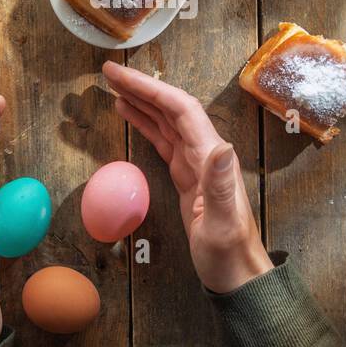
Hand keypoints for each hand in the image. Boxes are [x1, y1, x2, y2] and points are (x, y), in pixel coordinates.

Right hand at [102, 62, 272, 293]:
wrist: (236, 275)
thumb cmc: (229, 253)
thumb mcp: (222, 223)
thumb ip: (220, 184)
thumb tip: (222, 144)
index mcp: (211, 156)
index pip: (180, 110)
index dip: (150, 88)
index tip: (120, 75)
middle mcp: (205, 152)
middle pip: (171, 108)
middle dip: (142, 87)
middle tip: (108, 71)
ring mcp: (195, 163)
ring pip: (166, 121)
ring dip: (142, 101)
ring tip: (114, 86)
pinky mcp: (185, 176)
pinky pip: (163, 140)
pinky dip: (145, 124)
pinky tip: (129, 114)